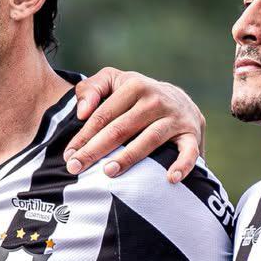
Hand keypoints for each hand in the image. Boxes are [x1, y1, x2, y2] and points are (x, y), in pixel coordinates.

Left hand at [68, 69, 204, 179]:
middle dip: (96, 149)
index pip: (103, 115)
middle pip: (121, 128)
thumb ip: (91, 89)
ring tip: (108, 172)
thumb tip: (81, 113)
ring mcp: (174, 118)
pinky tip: (170, 179)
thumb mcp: (114, 82)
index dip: (84, 135)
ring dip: (129, 157)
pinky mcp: (192, 135)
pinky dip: (182, 165)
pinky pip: (189, 152)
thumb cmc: (137, 95)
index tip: (69, 155)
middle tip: (76, 168)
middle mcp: (155, 100)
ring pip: (149, 140)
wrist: (180, 100)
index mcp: (134, 85)